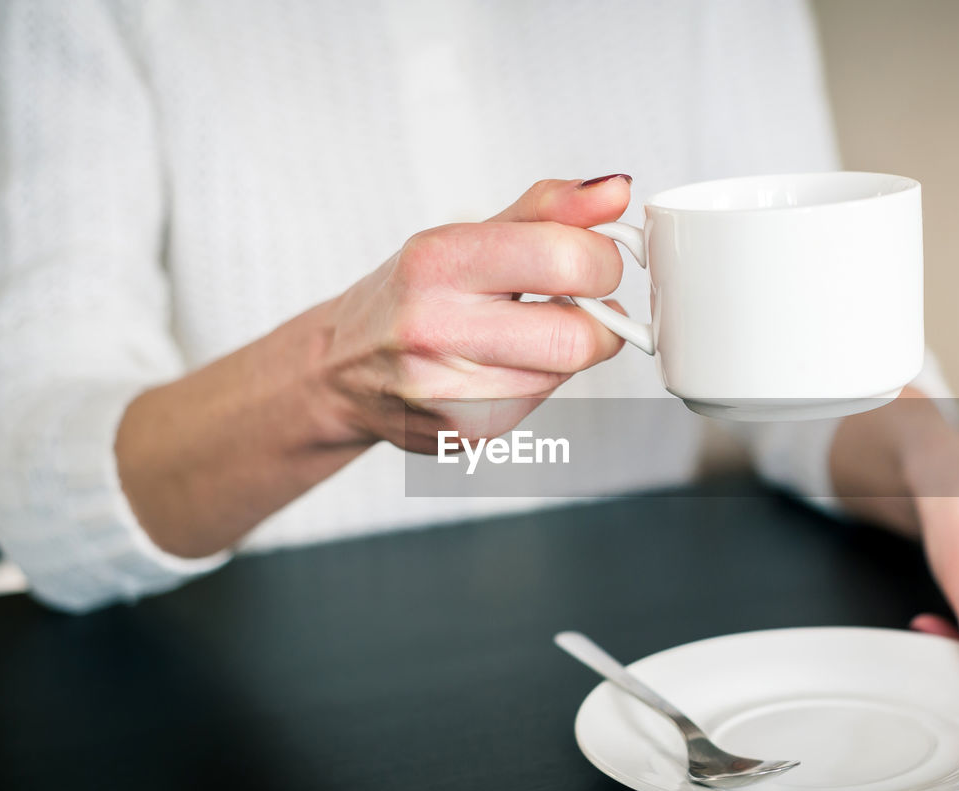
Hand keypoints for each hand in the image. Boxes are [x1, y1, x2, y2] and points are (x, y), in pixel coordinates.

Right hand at [318, 176, 634, 451]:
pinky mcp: (467, 432)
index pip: (565, 261)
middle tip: (581, 302)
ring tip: (528, 332)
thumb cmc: (411, 295)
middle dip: (601, 318)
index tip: (593, 258)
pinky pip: (543, 402)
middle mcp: (436, 329)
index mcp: (438, 263)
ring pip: (566, 373)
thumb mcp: (466, 236)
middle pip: (578, 336)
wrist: (341, 370)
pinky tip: (505, 366)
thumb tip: (616, 191)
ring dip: (569, 350)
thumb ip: (548, 211)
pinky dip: (541, 380)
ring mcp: (449, 391)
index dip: (602, 259)